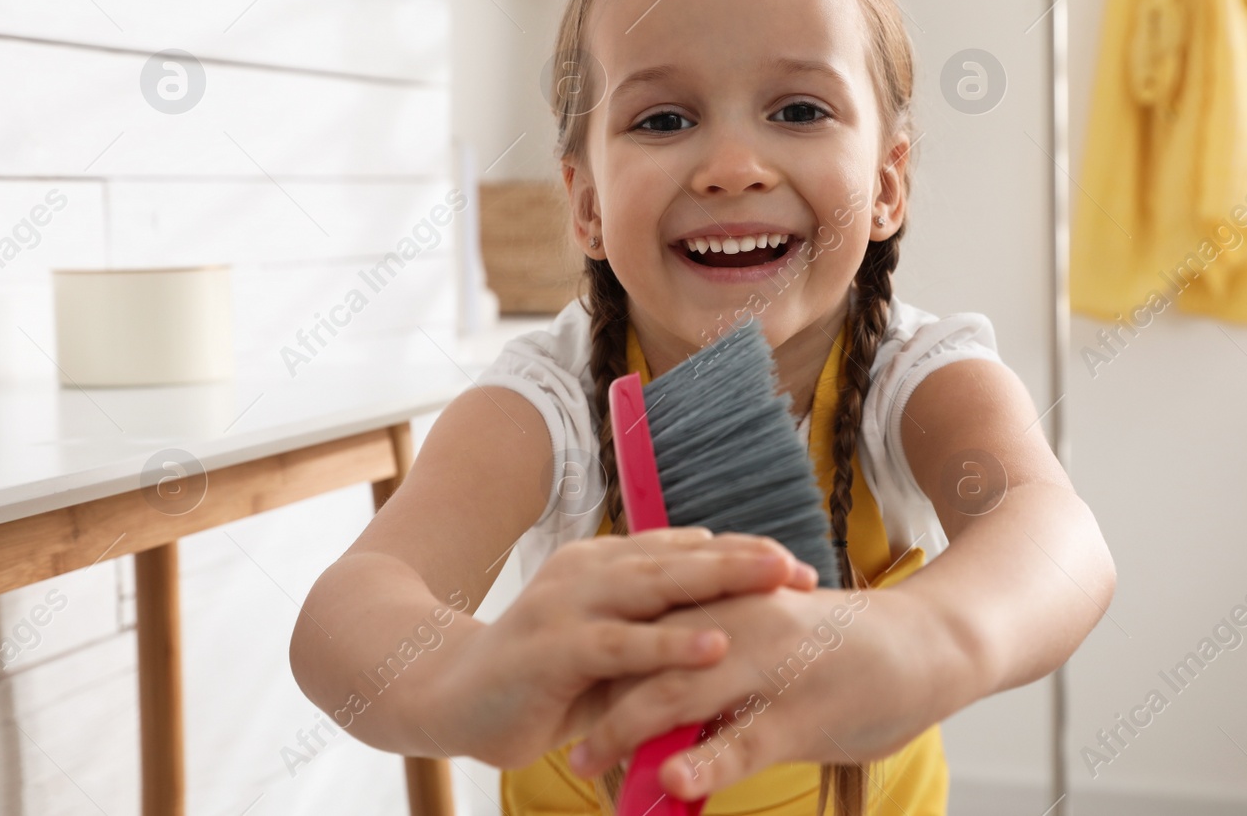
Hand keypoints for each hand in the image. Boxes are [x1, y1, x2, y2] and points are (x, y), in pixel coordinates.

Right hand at [420, 528, 818, 767]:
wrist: (445, 695)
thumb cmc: (536, 678)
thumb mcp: (603, 646)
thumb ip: (650, 629)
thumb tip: (720, 621)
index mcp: (604, 565)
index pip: (684, 551)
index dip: (740, 555)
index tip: (796, 565)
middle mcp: (590, 572)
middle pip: (681, 558)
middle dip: (746, 560)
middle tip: (801, 567)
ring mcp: (569, 605)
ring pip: (658, 587)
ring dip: (721, 582)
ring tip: (776, 582)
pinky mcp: (554, 648)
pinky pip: (622, 644)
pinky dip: (671, 643)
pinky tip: (715, 643)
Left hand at [566, 584, 962, 799]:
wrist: (932, 643)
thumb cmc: (850, 645)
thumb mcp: (782, 635)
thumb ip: (732, 654)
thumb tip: (684, 692)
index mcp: (733, 602)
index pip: (651, 626)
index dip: (605, 661)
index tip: (568, 689)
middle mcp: (741, 627)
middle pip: (647, 662)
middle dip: (598, 704)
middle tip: (566, 740)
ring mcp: (770, 669)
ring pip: (679, 697)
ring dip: (626, 733)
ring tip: (583, 762)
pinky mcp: (801, 712)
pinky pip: (741, 742)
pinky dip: (702, 764)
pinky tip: (671, 783)